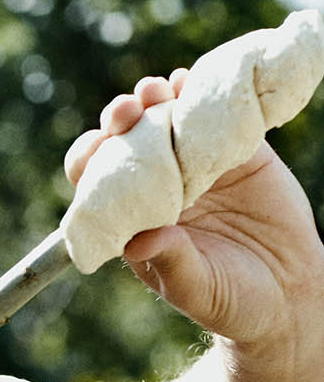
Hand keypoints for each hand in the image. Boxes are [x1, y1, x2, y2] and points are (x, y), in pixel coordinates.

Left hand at [63, 70, 323, 350]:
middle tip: (127, 108)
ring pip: (167, 121)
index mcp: (133, 215)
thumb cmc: (230, 301)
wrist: (290, 295)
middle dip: (120, 120)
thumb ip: (170, 262)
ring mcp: (195, 166)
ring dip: (156, 101)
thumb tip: (139, 241)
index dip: (91, 158)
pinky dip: (204, 97)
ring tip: (157, 91)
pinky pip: (218, 120)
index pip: (97, 178)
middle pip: (126, 141)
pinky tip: (193, 80)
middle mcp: (157, 184)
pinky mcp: (239, 154)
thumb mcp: (197, 287)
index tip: (96, 147)